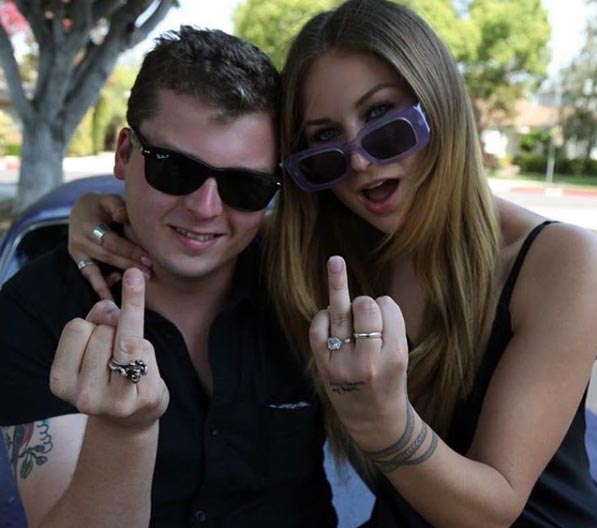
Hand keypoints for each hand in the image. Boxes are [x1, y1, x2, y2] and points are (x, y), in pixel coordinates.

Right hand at [50, 268, 168, 430]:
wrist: (133, 416)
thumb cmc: (111, 369)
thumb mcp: (93, 342)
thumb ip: (100, 317)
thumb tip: (114, 307)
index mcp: (61, 382)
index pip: (76, 327)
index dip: (94, 320)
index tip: (108, 319)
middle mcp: (84, 397)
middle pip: (103, 331)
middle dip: (114, 330)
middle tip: (117, 353)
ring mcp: (115, 401)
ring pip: (125, 337)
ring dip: (132, 339)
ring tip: (130, 363)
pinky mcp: (144, 398)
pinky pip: (146, 351)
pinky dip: (147, 348)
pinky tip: (143, 370)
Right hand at [68, 192, 151, 300]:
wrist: (80, 210)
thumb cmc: (101, 205)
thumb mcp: (108, 200)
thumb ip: (117, 206)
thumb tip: (123, 215)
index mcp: (88, 224)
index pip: (112, 241)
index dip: (130, 251)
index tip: (149, 259)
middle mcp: (79, 239)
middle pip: (108, 256)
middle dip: (129, 265)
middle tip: (148, 275)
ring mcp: (77, 252)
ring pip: (98, 269)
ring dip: (117, 278)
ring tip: (136, 287)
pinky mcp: (78, 261)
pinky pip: (89, 276)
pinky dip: (100, 287)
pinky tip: (111, 300)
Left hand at [309, 256, 409, 449]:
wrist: (374, 423)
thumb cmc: (390, 383)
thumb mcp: (400, 358)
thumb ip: (387, 329)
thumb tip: (363, 298)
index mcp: (395, 357)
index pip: (388, 308)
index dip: (385, 305)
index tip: (385, 318)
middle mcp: (368, 361)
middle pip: (366, 306)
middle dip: (366, 302)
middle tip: (366, 315)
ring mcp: (342, 364)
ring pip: (341, 312)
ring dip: (340, 287)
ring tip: (335, 262)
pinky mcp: (324, 366)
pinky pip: (319, 327)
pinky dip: (323, 316)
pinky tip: (330, 316)